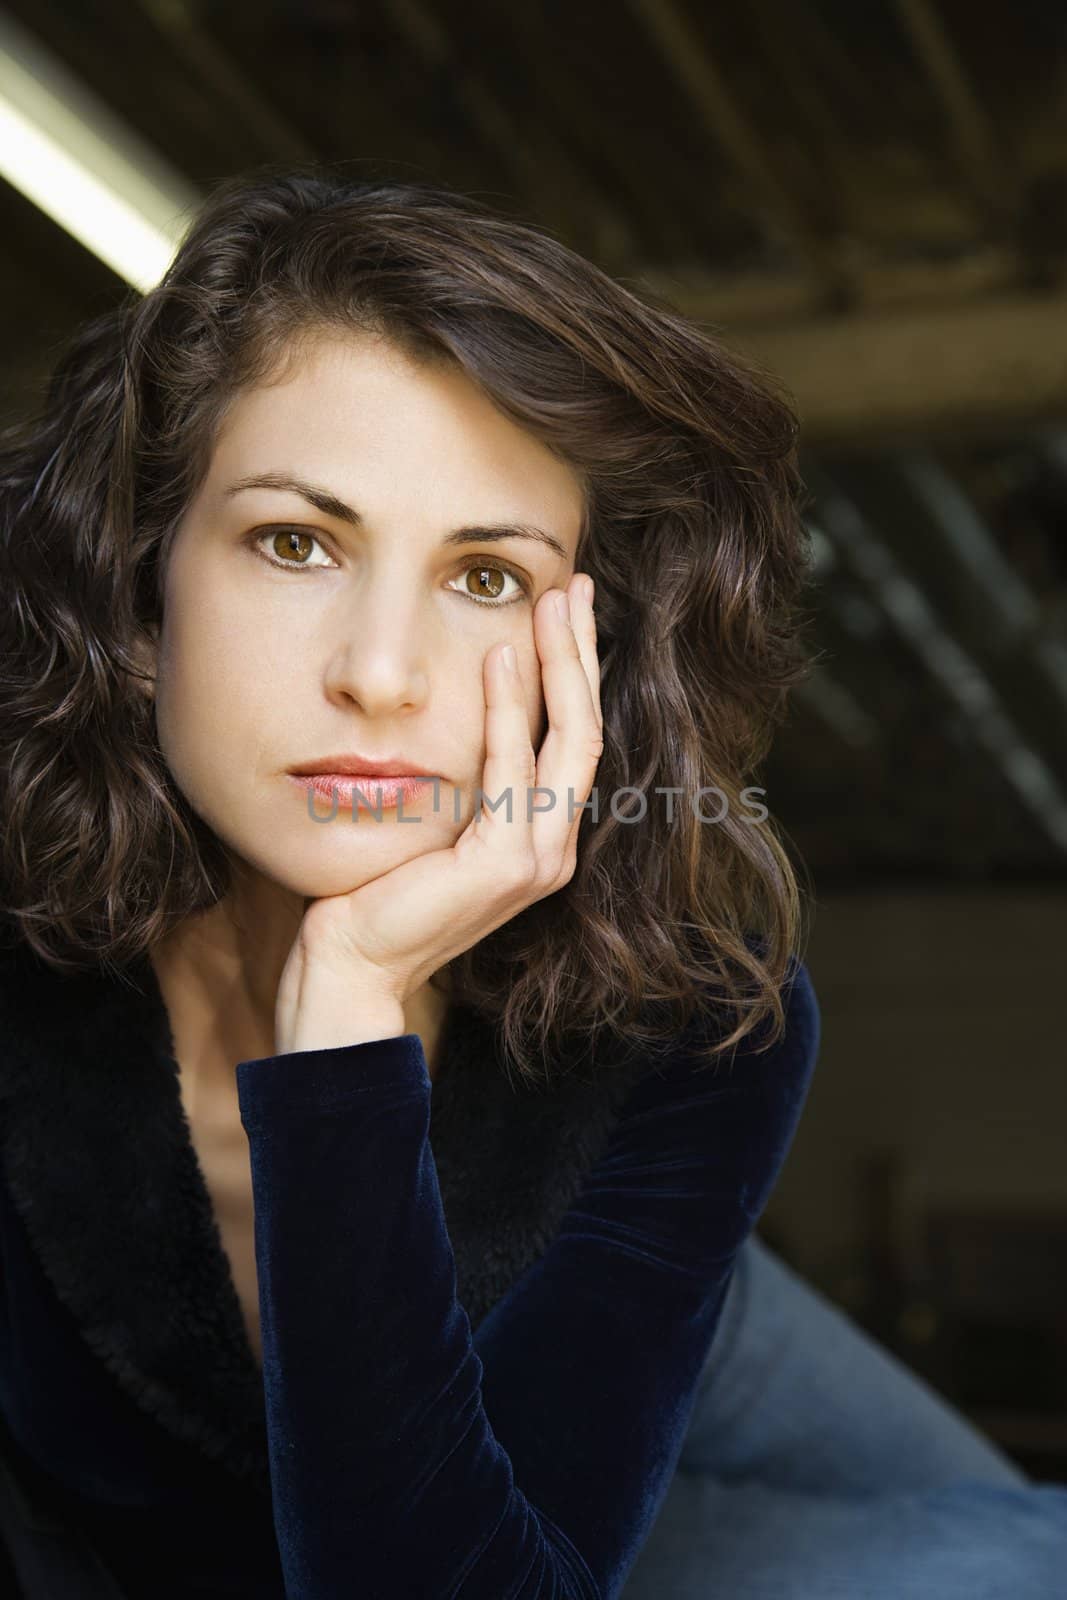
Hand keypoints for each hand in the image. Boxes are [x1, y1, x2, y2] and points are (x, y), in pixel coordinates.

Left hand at [273, 575, 602, 1054]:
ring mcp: (536, 858)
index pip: (574, 737)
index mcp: (541, 836)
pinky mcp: (504, 864)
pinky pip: (513, 769)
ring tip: (551, 602)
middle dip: (581, 652)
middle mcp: (552, 847)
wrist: (352, 965)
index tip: (566, 607)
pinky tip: (500, 656)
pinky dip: (508, 709)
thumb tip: (454, 703)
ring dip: (560, 664)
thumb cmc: (377, 892)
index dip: (576, 670)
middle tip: (575, 585)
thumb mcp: (431, 819)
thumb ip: (461, 775)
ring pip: (568, 741)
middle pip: (585, 729)